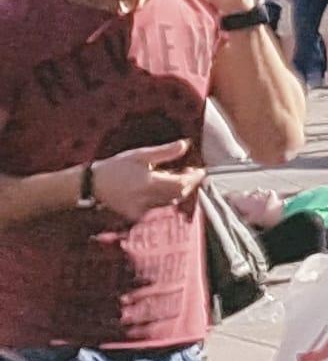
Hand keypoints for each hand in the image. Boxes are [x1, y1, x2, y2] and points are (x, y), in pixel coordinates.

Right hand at [85, 142, 205, 224]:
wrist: (92, 185)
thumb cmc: (116, 166)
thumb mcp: (140, 155)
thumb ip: (164, 152)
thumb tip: (185, 144)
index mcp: (148, 184)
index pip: (181, 185)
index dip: (194, 178)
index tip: (201, 170)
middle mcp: (146, 200)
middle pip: (178, 195)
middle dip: (189, 184)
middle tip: (193, 172)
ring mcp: (140, 210)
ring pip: (169, 203)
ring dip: (178, 192)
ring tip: (179, 178)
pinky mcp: (135, 215)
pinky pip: (157, 208)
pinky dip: (165, 199)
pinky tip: (162, 189)